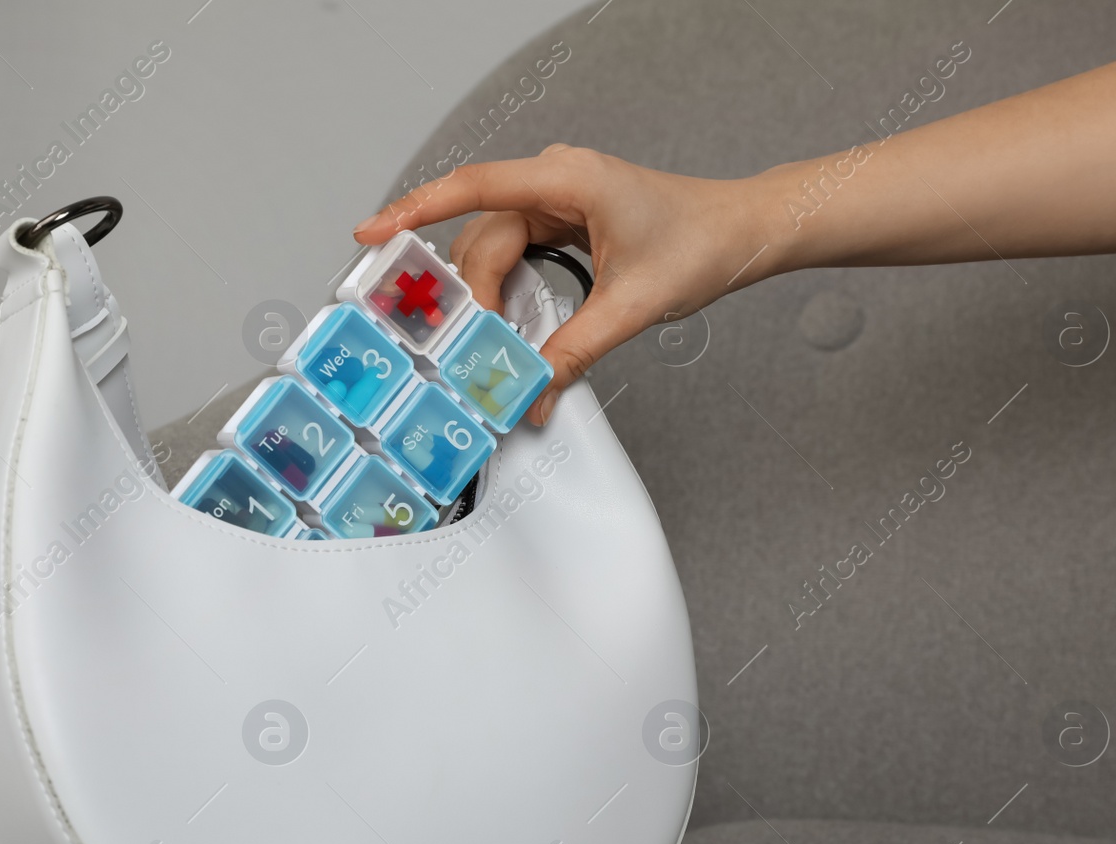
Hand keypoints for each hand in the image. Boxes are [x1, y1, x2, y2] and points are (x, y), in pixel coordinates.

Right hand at [353, 145, 772, 424]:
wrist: (742, 231)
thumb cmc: (701, 244)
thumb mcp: (632, 305)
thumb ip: (574, 351)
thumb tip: (531, 392)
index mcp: (568, 179)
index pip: (475, 188)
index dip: (415, 210)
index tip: (372, 234)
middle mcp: (554, 181)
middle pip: (481, 236)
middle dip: (468, 295)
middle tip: (460, 350)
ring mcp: (555, 199)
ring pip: (492, 248)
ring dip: (485, 297)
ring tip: (481, 345)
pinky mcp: (560, 220)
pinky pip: (513, 253)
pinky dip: (503, 290)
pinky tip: (502, 324)